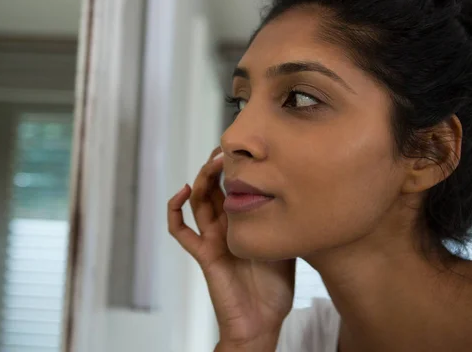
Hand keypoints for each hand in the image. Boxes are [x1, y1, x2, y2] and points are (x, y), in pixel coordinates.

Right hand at [168, 147, 295, 348]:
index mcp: (243, 222)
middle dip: (216, 166)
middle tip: (226, 150)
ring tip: (212, 162)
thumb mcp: (287, 244)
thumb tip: (296, 192)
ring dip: (201, 179)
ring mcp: (212, 238)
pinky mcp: (204, 254)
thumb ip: (283, 220)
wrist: (263, 321)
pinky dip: (174, 211)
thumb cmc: (275, 287)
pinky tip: (182, 191)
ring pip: (197, 201)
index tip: (245, 150)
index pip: (233, 187)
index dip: (234, 168)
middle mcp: (224, 226)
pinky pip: (180, 231)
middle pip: (213, 187)